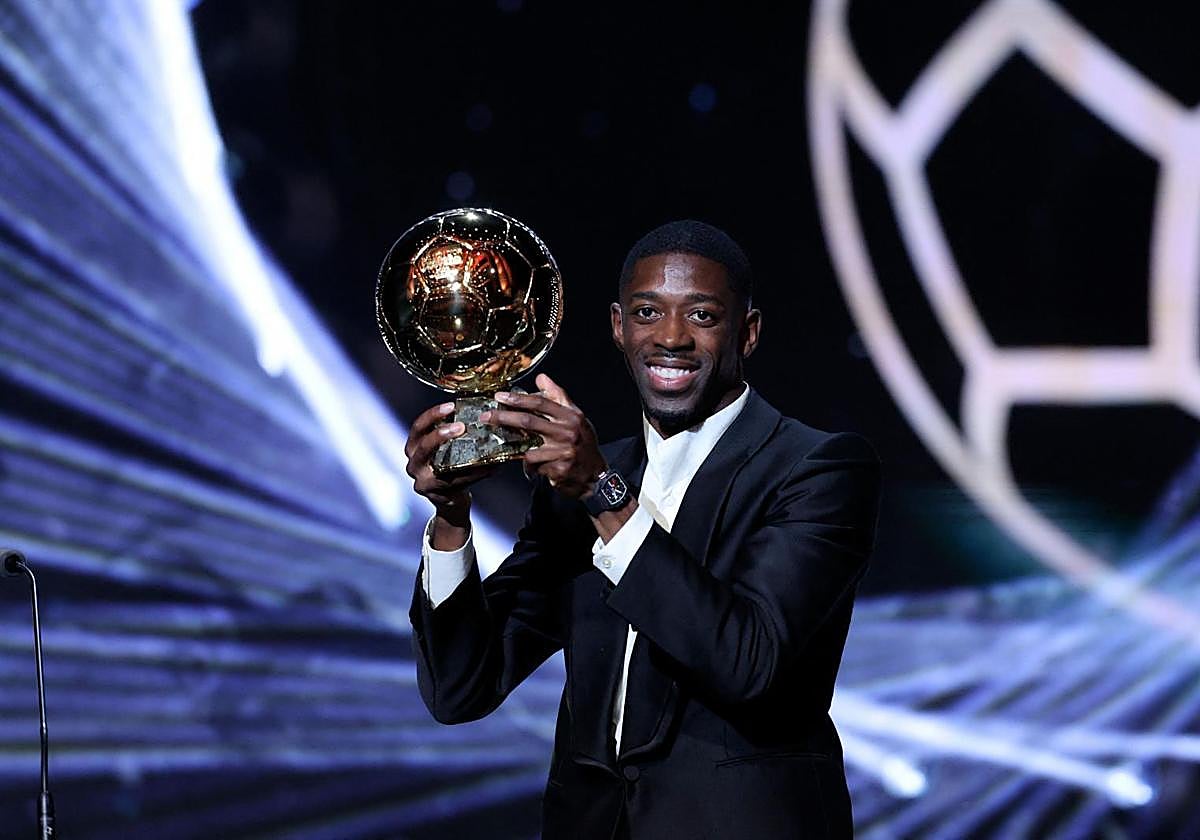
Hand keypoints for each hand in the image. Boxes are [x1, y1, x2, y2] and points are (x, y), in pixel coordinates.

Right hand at [404, 401, 495, 529]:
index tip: (451, 406)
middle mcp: (413, 464)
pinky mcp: (436, 495)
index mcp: (414, 448)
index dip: (432, 415)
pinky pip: (457, 482)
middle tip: (461, 426)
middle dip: (441, 434)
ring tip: (479, 448)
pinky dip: (475, 474)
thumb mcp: (444, 450)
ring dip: (460, 456)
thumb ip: (453, 434)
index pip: (418, 427)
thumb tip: (484, 413)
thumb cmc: (449, 469)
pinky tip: (490, 468)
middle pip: (424, 446)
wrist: (450, 502)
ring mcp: (422, 482)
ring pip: (439, 466)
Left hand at [482, 374, 605, 498]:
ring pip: (528, 449)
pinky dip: (529, 467)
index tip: (500, 396)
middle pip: (528, 422)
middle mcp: (567, 432)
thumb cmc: (583, 443)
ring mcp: (562, 452)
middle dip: (503, 418)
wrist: (596, 475)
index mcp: (570, 416)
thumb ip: (558, 396)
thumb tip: (541, 378)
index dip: (518, 399)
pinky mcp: (558, 470)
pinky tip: (533, 467)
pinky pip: (533, 467)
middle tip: (486, 416)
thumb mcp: (576, 417)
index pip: (540, 402)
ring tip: (513, 449)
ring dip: (517, 449)